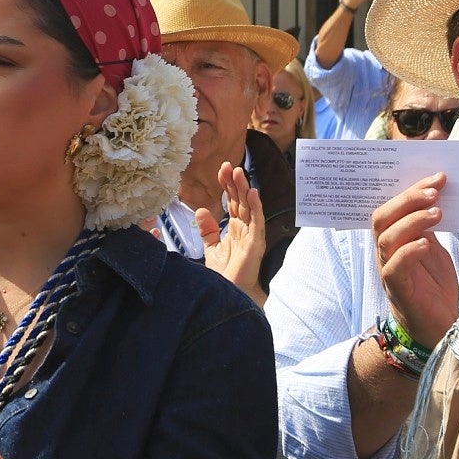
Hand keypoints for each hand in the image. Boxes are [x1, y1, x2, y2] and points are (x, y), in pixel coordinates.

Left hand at [198, 162, 264, 297]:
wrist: (227, 293)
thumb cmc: (224, 274)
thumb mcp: (211, 248)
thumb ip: (207, 230)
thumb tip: (201, 211)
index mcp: (236, 228)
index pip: (232, 201)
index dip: (228, 185)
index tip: (221, 169)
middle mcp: (245, 229)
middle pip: (241, 201)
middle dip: (235, 183)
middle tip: (229, 165)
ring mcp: (252, 236)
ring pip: (250, 208)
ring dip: (245, 190)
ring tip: (240, 173)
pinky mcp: (255, 244)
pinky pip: (257, 223)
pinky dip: (256, 207)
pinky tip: (253, 194)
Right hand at [374, 174, 458, 346]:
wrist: (440, 327)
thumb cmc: (434, 286)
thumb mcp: (433, 249)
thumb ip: (427, 227)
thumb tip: (434, 195)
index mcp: (393, 239)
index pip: (390, 207)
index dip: (410, 189)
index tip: (438, 176)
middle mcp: (385, 253)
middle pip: (383, 218)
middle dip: (408, 200)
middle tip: (435, 189)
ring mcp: (389, 271)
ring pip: (387, 239)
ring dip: (412, 221)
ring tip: (438, 212)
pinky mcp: (398, 290)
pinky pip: (395, 268)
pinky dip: (409, 251)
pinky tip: (426, 242)